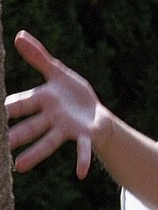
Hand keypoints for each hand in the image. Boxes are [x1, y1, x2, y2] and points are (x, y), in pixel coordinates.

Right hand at [5, 31, 110, 177]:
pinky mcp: (85, 136)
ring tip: (19, 167)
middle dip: (16, 134)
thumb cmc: (74, 94)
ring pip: (48, 142)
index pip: (20, 104)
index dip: (6, 108)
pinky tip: (81, 173)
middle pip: (31, 126)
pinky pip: (83, 149)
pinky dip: (82, 160)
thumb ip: (39, 57)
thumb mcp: (58, 72)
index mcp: (43, 100)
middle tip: (2, 144)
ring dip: (35, 154)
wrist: (97, 113)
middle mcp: (51, 118)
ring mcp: (67, 129)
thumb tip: (19, 35)